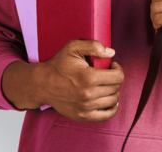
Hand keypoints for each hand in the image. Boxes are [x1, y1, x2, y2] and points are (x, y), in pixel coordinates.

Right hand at [2, 40, 122, 121]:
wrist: (43, 84)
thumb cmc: (59, 65)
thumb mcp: (73, 48)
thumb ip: (93, 46)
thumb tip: (111, 53)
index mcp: (88, 77)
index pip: (118, 77)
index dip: (118, 69)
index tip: (112, 66)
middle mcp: (87, 94)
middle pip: (116, 88)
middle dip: (115, 79)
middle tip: (107, 74)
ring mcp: (85, 107)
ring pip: (113, 101)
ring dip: (113, 91)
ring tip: (106, 85)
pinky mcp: (82, 116)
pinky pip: (107, 115)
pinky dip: (112, 108)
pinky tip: (109, 100)